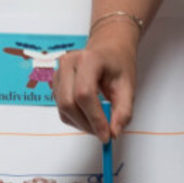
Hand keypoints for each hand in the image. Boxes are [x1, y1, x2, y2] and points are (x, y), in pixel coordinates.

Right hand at [54, 19, 137, 141]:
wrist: (108, 48)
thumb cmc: (117, 63)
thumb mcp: (128, 86)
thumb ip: (123, 111)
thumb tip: (114, 132)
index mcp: (88, 59)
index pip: (84, 94)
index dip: (95, 118)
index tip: (106, 134)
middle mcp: (68, 64)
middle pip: (69, 103)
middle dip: (87, 124)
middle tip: (104, 133)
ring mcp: (59, 73)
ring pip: (63, 109)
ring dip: (82, 124)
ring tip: (99, 123)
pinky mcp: (56, 84)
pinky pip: (61, 109)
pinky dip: (76, 119)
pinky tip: (90, 115)